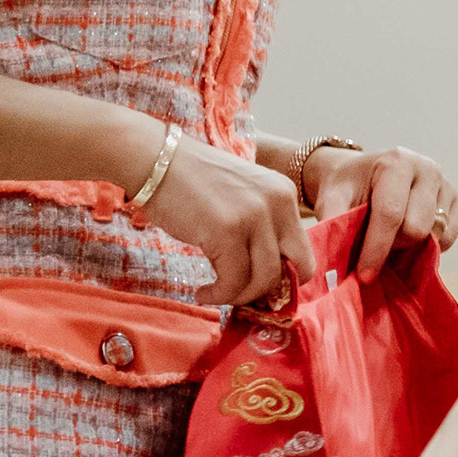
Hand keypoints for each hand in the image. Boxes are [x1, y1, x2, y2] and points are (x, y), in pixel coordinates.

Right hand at [136, 128, 304, 305]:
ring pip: (265, 279)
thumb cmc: (190, 182)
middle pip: (295, 268)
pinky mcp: (227, 232)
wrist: (154, 161)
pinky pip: (234, 281)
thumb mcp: (241, 195)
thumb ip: (260, 225)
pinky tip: (203, 292)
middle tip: (242, 293)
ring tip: (216, 293)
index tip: (259, 285)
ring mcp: (254, 217)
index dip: (285, 276)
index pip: (303, 250)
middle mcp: (278, 203)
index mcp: (284, 194)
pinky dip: (220, 294)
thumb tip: (267, 273)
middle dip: (271, 290)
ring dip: (240, 295)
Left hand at [309, 142, 457, 274]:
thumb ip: (333, 224)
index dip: (376, 249)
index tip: (364, 275)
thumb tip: (332, 264)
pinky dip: (429, 245)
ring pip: (436, 234)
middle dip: (393, 245)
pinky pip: (449, 237)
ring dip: (412, 246)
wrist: (364, 172)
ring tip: (392, 239)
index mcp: (395, 163)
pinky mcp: (455, 198)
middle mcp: (426, 168)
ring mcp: (445, 183)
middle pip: (416, 228)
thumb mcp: (331, 199)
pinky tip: (410, 237)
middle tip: (375, 245)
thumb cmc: (348, 188)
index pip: (390, 214)